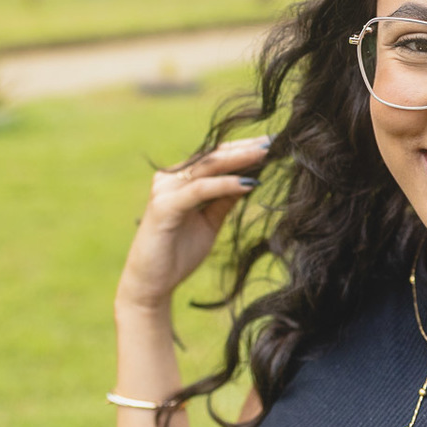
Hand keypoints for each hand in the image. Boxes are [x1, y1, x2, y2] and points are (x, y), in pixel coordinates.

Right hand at [117, 135, 270, 311]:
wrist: (151, 284)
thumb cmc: (178, 253)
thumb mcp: (210, 222)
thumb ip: (224, 199)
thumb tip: (251, 177)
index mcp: (179, 179)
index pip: (214, 156)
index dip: (243, 148)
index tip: (273, 144)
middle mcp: (170, 178)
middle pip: (213, 156)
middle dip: (245, 148)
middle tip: (274, 142)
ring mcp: (165, 189)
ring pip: (208, 167)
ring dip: (239, 159)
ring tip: (266, 154)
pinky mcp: (164, 206)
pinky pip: (200, 189)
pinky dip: (225, 184)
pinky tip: (248, 182)